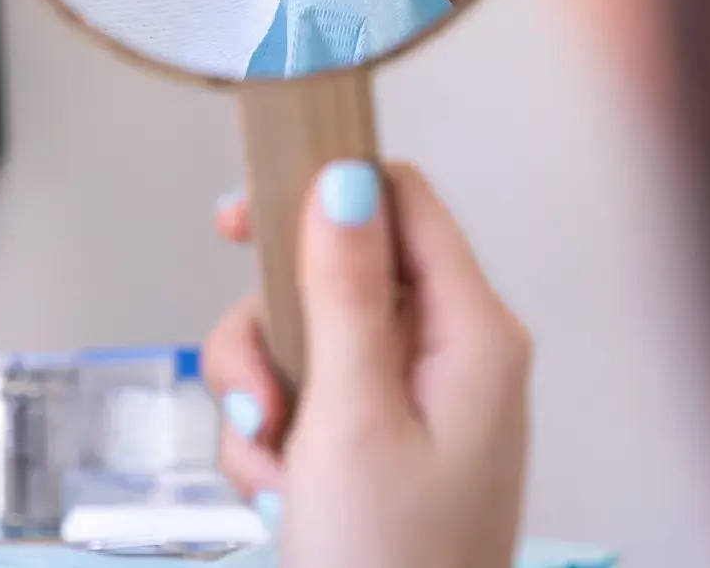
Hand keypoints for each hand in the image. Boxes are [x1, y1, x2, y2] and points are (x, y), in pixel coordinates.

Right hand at [206, 162, 529, 567]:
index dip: (317, 190)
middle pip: (331, 269)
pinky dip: (270, 432)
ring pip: (301, 330)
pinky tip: (279, 487)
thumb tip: (344, 179)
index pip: (399, 200)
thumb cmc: (390, 566)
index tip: (238, 218)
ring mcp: (411, 395)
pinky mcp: (376, 433)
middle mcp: (446, 352)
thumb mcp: (352, 418)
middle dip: (269, 329)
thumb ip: (343, 292)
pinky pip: (300, 388)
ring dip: (261, 391)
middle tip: (254, 391)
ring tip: (271, 462)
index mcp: (471, 333)